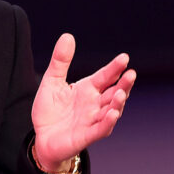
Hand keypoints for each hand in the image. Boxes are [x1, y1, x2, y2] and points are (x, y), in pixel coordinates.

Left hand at [31, 33, 134, 171]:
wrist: (41, 137)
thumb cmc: (50, 110)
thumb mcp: (52, 81)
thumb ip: (60, 61)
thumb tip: (68, 36)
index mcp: (88, 89)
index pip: (105, 77)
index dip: (115, 68)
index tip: (124, 58)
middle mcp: (94, 104)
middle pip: (113, 93)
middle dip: (123, 85)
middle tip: (131, 74)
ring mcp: (92, 120)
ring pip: (111, 111)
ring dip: (117, 103)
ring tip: (121, 93)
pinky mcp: (86, 136)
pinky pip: (100, 129)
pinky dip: (108, 122)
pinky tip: (113, 114)